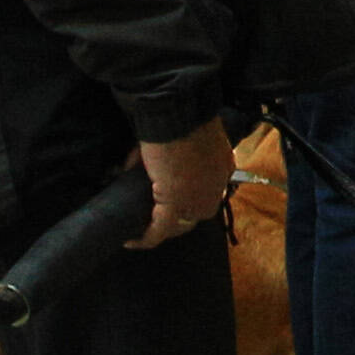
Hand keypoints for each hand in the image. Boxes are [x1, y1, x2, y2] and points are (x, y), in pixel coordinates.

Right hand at [130, 119, 234, 246]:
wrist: (179, 113)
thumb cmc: (180, 117)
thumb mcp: (183, 136)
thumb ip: (169, 154)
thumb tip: (134, 164)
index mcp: (222, 168)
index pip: (207, 194)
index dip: (188, 202)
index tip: (167, 204)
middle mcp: (214, 187)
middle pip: (195, 214)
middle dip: (175, 219)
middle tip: (152, 220)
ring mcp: (197, 198)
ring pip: (179, 225)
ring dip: (160, 230)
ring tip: (141, 232)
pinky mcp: (176, 203)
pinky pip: (160, 229)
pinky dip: (146, 237)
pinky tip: (132, 241)